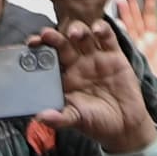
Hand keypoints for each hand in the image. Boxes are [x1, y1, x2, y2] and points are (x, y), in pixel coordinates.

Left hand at [44, 19, 151, 154]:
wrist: (124, 126)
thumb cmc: (96, 123)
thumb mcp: (76, 120)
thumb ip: (59, 118)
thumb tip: (40, 117)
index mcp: (64, 77)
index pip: (47, 57)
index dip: (39, 48)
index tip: (31, 44)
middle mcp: (77, 64)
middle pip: (63, 43)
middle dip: (54, 36)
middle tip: (47, 34)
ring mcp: (96, 58)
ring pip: (84, 36)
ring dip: (77, 30)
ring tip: (74, 34)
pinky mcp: (115, 56)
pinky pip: (108, 38)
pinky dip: (103, 30)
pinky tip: (97, 30)